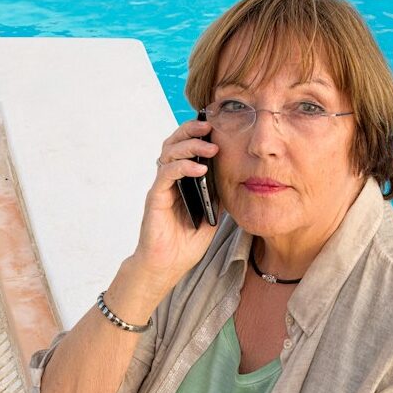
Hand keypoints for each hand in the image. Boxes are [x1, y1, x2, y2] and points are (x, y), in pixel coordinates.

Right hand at [132, 119, 220, 286]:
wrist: (168, 265)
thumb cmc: (186, 242)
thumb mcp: (213, 214)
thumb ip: (218, 194)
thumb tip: (237, 175)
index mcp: (182, 180)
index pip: (187, 147)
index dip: (199, 134)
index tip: (218, 127)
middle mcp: (170, 179)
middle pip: (174, 142)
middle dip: (191, 130)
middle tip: (210, 127)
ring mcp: (162, 187)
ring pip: (169, 153)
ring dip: (190, 146)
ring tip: (210, 148)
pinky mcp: (156, 197)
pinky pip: (167, 173)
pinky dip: (183, 167)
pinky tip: (199, 169)